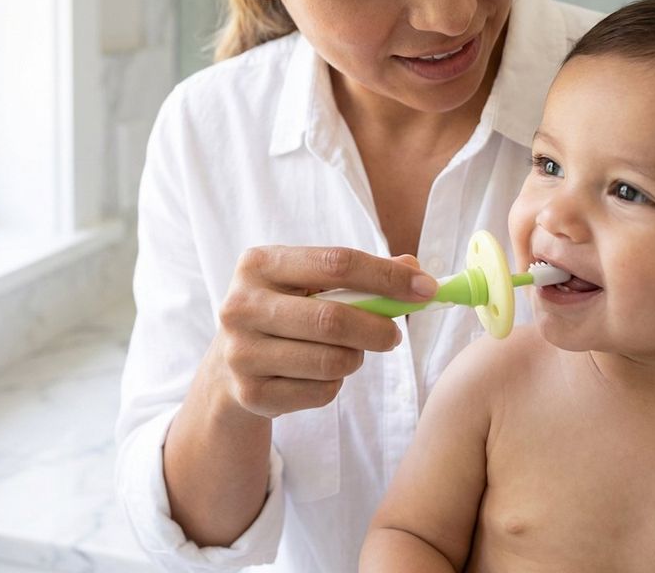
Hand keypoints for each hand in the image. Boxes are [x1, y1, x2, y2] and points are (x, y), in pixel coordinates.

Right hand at [212, 246, 437, 418]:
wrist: (229, 364)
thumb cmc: (283, 311)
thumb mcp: (308, 283)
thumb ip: (359, 275)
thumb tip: (414, 271)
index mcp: (258, 263)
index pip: (335, 263)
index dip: (386, 276)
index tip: (425, 288)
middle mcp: (241, 304)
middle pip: (333, 318)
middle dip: (377, 328)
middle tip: (394, 335)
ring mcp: (241, 351)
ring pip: (331, 360)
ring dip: (354, 358)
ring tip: (347, 351)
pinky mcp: (250, 393)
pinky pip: (320, 392)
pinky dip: (334, 385)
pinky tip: (320, 373)